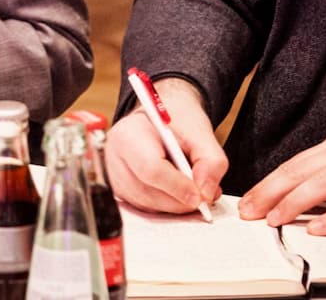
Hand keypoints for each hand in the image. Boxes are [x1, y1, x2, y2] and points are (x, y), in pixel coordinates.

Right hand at [105, 78, 227, 213]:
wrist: (161, 116)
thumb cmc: (177, 120)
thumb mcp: (201, 132)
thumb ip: (211, 161)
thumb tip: (206, 194)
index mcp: (129, 133)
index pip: (150, 168)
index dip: (177, 186)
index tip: (200, 196)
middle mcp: (115, 156)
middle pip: (147, 191)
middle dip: (179, 200)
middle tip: (203, 198)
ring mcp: (114, 176)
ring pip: (147, 204)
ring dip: (175, 205)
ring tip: (193, 190)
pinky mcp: (120, 191)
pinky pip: (145, 208)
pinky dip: (166, 206)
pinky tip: (178, 192)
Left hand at [237, 135, 325, 234]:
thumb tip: (290, 198)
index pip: (294, 165)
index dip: (268, 184)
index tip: (248, 201)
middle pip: (301, 172)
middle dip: (271, 193)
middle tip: (250, 212)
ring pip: (321, 185)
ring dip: (293, 203)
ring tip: (274, 220)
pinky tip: (316, 229)